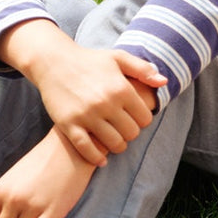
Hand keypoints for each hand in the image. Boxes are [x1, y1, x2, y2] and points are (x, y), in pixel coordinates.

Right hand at [0, 20, 165, 165]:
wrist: (53, 61)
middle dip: (130, 133)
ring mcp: (87, 115)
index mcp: (121, 88)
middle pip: (131, 133)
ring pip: (113, 144)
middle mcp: (106, 103)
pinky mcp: (68, 124)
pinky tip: (101, 159)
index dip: (142, 120)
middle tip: (124, 130)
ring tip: (114, 141)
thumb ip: (143, 69)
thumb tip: (164, 82)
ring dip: (117, 146)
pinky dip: (96, 158)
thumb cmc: (89, 60)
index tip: (135, 118)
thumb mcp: (118, 58)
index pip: (145, 118)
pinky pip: (87, 149)